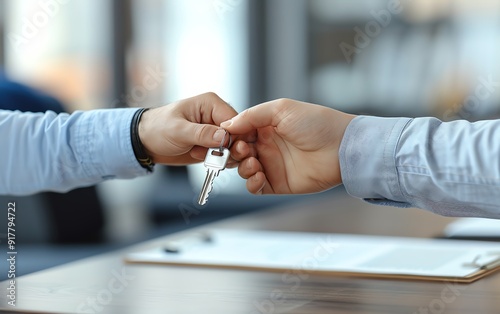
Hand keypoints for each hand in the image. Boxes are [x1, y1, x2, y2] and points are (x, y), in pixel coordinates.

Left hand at [139, 92, 236, 164]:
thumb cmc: (157, 128)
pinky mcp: (212, 145)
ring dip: (222, 156)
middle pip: (238, 134)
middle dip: (229, 149)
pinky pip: (225, 154)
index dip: (234, 137)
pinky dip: (218, 161)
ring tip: (201, 155)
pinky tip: (202, 158)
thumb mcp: (178, 130)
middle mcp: (216, 116)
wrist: (146, 142)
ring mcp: (215, 132)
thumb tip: (224, 136)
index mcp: (211, 103)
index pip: (235, 120)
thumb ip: (202, 133)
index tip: (227, 150)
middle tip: (215, 156)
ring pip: (234, 147)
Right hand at [221, 98, 355, 193]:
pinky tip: (258, 175)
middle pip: (238, 152)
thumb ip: (251, 115)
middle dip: (234, 152)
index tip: (226, 137)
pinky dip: (251, 183)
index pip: (239, 132)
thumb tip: (227, 125)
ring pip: (244, 170)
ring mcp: (272, 165)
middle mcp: (267, 145)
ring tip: (254, 163)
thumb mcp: (281, 109)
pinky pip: (256, 187)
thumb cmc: (317, 124)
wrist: (341, 148)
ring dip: (243, 167)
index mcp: (266, 126)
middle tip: (242, 150)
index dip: (230, 136)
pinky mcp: (278, 183)